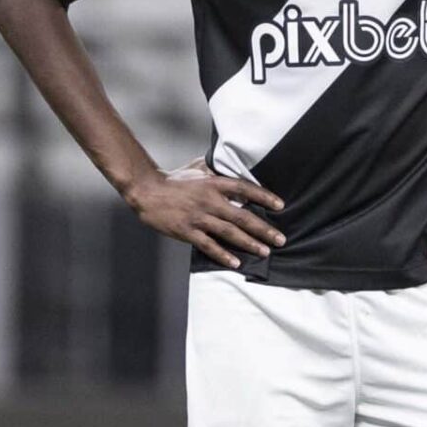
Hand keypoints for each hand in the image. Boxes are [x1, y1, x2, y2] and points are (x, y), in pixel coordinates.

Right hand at [123, 157, 284, 268]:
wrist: (147, 191)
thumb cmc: (173, 179)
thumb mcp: (197, 168)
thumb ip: (215, 168)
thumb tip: (231, 164)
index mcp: (212, 183)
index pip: (244, 189)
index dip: (263, 196)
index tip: (280, 205)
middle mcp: (209, 200)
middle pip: (242, 216)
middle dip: (263, 229)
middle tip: (280, 239)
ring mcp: (198, 217)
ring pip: (229, 232)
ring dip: (249, 243)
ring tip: (265, 251)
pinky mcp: (187, 231)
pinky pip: (209, 245)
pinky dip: (223, 254)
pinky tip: (236, 262)